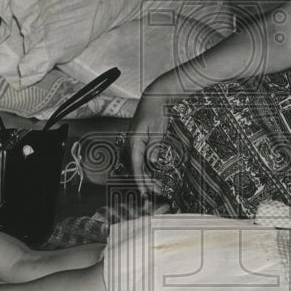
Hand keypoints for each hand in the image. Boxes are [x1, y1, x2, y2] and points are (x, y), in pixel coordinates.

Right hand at [127, 83, 178, 199]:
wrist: (155, 98)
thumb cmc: (156, 111)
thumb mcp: (158, 130)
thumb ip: (154, 147)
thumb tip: (152, 163)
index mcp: (134, 142)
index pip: (135, 166)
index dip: (140, 180)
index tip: (145, 192)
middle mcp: (131, 143)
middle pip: (136, 168)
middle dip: (145, 182)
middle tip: (156, 192)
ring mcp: (134, 142)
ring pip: (138, 165)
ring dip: (146, 176)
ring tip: (157, 186)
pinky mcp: (139, 141)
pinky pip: (141, 159)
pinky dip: (147, 168)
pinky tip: (154, 174)